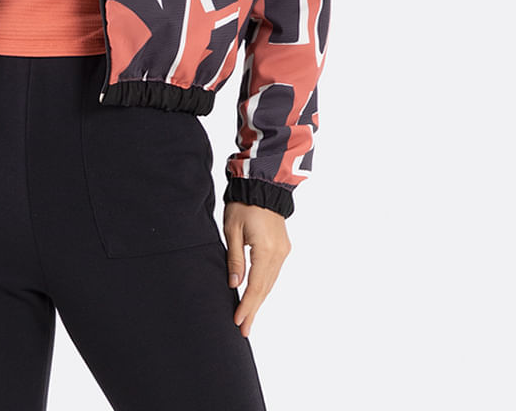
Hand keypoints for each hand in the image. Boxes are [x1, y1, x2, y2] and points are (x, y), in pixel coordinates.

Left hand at [223, 201, 290, 336]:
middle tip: (243, 329)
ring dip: (259, 300)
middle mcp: (278, 253)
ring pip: (271, 282)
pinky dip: (264, 286)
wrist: (261, 185)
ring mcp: (283, 251)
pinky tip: (256, 296)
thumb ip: (234, 259)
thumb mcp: (232, 229)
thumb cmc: (242, 204)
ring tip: (248, 318)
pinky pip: (273, 273)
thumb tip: (234, 285)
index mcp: (265, 249)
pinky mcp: (283, 248)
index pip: (255, 285)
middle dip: (253, 309)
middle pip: (265, 288)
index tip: (238, 321)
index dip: (247, 305)